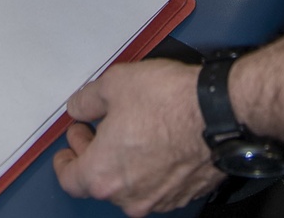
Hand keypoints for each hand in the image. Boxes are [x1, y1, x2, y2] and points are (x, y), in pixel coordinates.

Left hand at [54, 61, 221, 216]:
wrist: (218, 114)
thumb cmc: (169, 102)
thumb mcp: (114, 84)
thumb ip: (87, 99)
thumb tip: (80, 107)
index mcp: (103, 174)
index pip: (70, 179)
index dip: (65, 159)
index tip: (69, 146)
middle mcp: (128, 196)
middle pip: (100, 181)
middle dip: (94, 152)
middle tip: (98, 127)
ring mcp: (158, 199)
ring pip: (129, 183)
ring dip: (124, 159)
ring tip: (130, 128)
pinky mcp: (182, 194)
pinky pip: (156, 183)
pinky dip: (150, 166)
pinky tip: (156, 139)